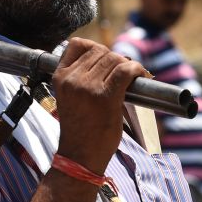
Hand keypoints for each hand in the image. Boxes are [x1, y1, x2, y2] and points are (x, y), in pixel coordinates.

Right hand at [51, 38, 146, 173]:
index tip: (105, 62)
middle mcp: (72, 79)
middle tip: (123, 75)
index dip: (96, 49)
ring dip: (127, 66)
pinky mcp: (105, 97)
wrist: (80, 156)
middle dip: (115, 60)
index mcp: (60, 77)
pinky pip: (126, 71)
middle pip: (101, 51)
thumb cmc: (80, 129)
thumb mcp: (70, 97)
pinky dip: (137, 70)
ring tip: (132, 78)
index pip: (78, 44)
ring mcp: (88, 87)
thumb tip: (111, 57)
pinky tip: (140, 76)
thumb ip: (81, 76)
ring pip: (115, 59)